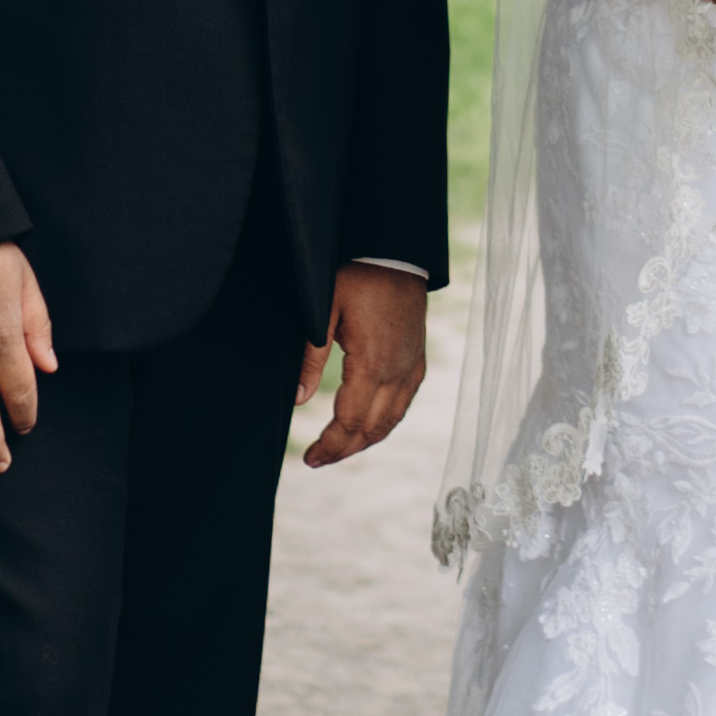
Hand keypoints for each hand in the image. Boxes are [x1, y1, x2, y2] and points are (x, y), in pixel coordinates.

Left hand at [296, 265, 426, 473]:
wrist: (398, 255)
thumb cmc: (359, 277)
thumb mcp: (324, 311)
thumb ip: (311, 358)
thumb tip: (298, 400)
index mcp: (372, 364)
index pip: (349, 422)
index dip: (329, 445)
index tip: (310, 458)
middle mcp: (397, 372)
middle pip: (371, 429)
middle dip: (344, 450)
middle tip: (318, 461)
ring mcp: (411, 368)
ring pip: (390, 421)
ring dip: (364, 441)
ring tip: (340, 450)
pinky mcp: (418, 361)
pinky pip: (404, 404)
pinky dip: (385, 423)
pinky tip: (370, 427)